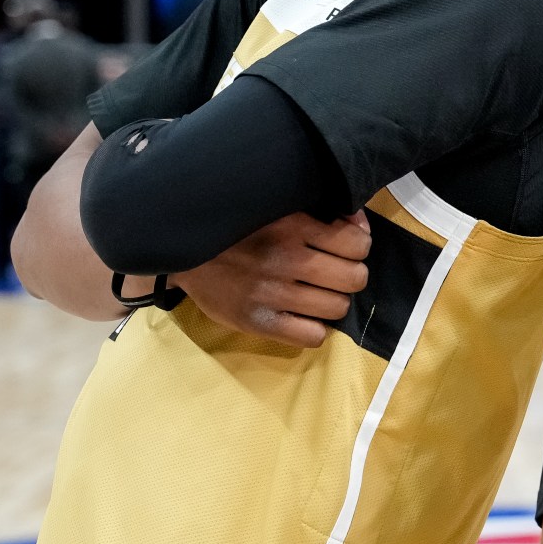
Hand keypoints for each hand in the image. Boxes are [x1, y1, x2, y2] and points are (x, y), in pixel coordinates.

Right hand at [170, 210, 370, 347]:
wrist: (183, 251)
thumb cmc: (235, 226)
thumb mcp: (274, 207)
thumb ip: (316, 210)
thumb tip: (359, 220)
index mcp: (291, 226)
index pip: (357, 243)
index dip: (358, 246)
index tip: (347, 247)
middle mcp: (285, 259)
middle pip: (354, 278)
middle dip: (350, 275)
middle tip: (334, 273)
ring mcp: (271, 294)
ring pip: (337, 308)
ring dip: (333, 302)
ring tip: (318, 294)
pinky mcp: (258, 322)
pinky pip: (311, 336)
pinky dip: (314, 328)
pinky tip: (303, 316)